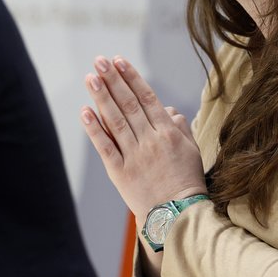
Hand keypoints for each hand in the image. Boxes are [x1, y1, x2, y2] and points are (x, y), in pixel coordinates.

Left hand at [80, 55, 206, 221]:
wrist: (177, 215)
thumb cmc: (187, 181)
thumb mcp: (192, 150)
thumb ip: (179, 127)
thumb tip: (167, 109)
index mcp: (168, 132)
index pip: (147, 98)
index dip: (131, 78)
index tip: (119, 61)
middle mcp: (150, 140)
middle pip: (128, 104)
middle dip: (112, 80)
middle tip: (99, 61)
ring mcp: (134, 156)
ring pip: (115, 120)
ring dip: (101, 97)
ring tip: (90, 77)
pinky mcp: (120, 172)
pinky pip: (105, 147)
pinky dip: (94, 128)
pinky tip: (85, 111)